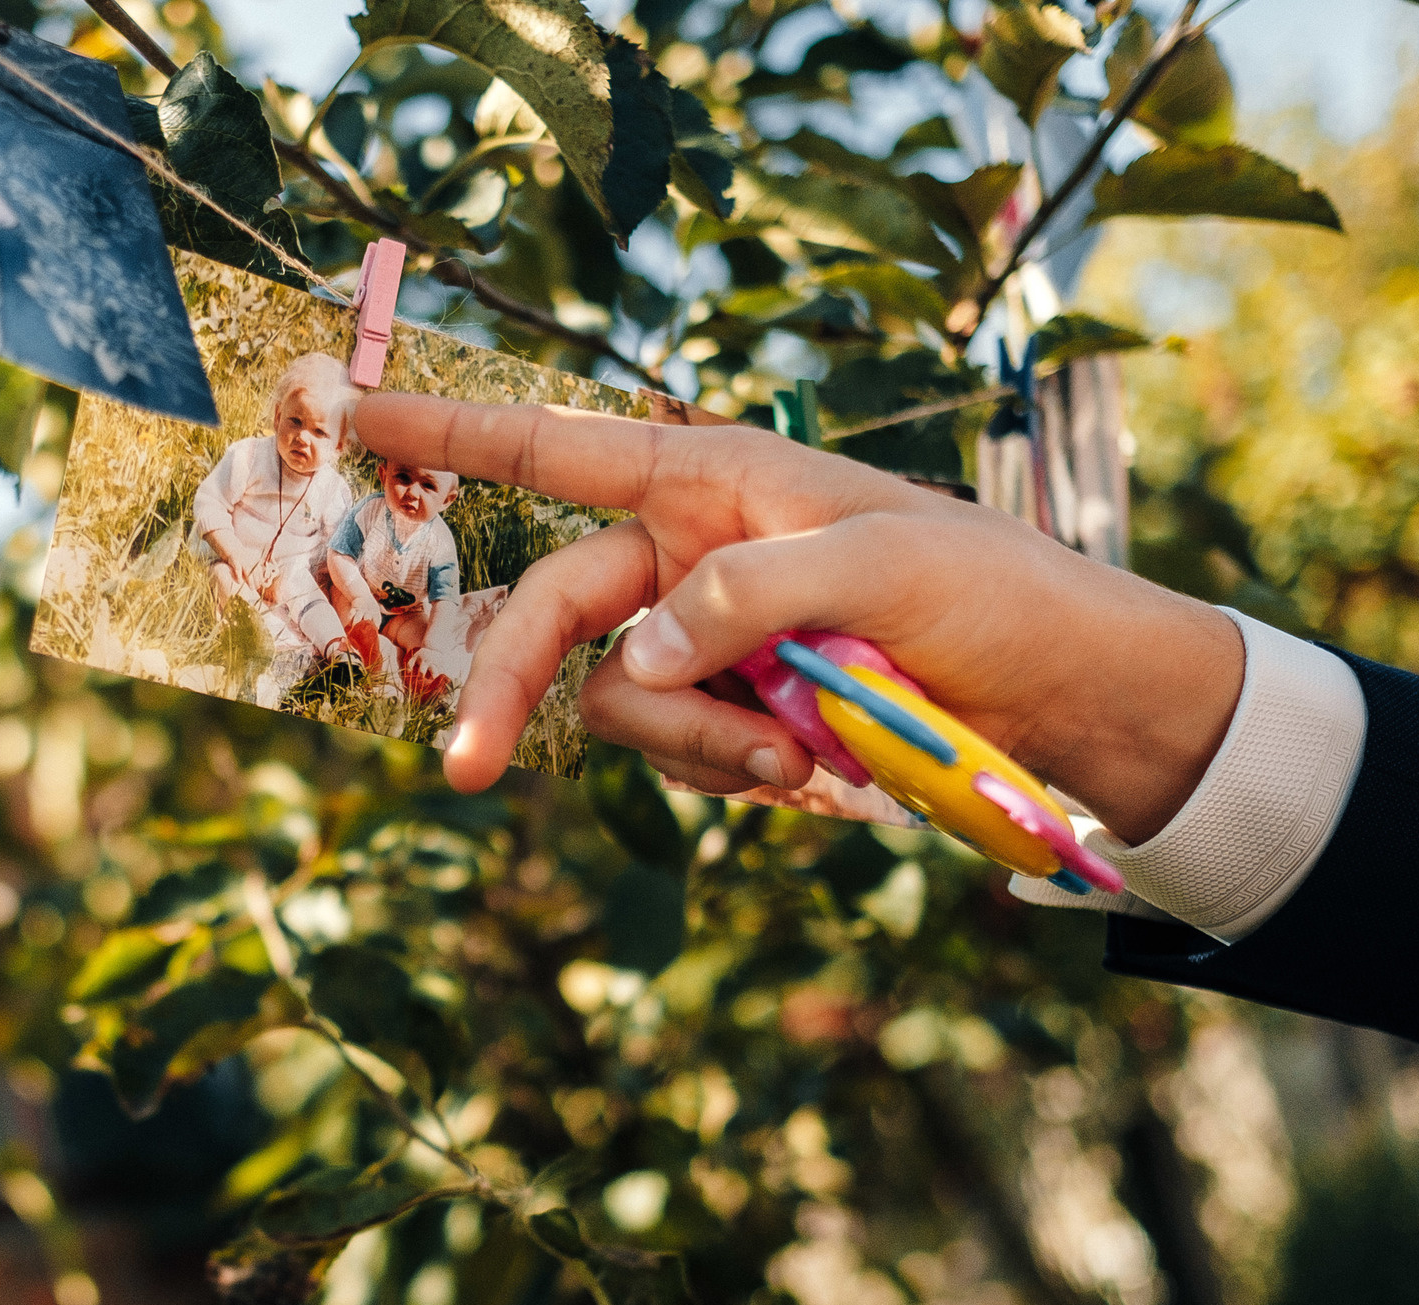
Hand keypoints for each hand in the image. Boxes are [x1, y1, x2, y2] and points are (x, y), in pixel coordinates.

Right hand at [350, 393, 1244, 843]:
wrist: (1067, 703)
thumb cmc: (989, 593)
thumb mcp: (880, 570)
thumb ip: (747, 597)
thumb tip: (638, 655)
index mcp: (714, 480)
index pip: (558, 449)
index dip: (451, 432)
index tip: (351, 417)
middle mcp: (689, 555)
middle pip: (552, 616)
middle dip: (506, 688)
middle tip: (457, 769)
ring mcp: (706, 644)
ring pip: (616, 704)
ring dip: (691, 748)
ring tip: (796, 763)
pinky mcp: (735, 715)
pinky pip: (676, 755)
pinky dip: (729, 773)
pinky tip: (811, 773)